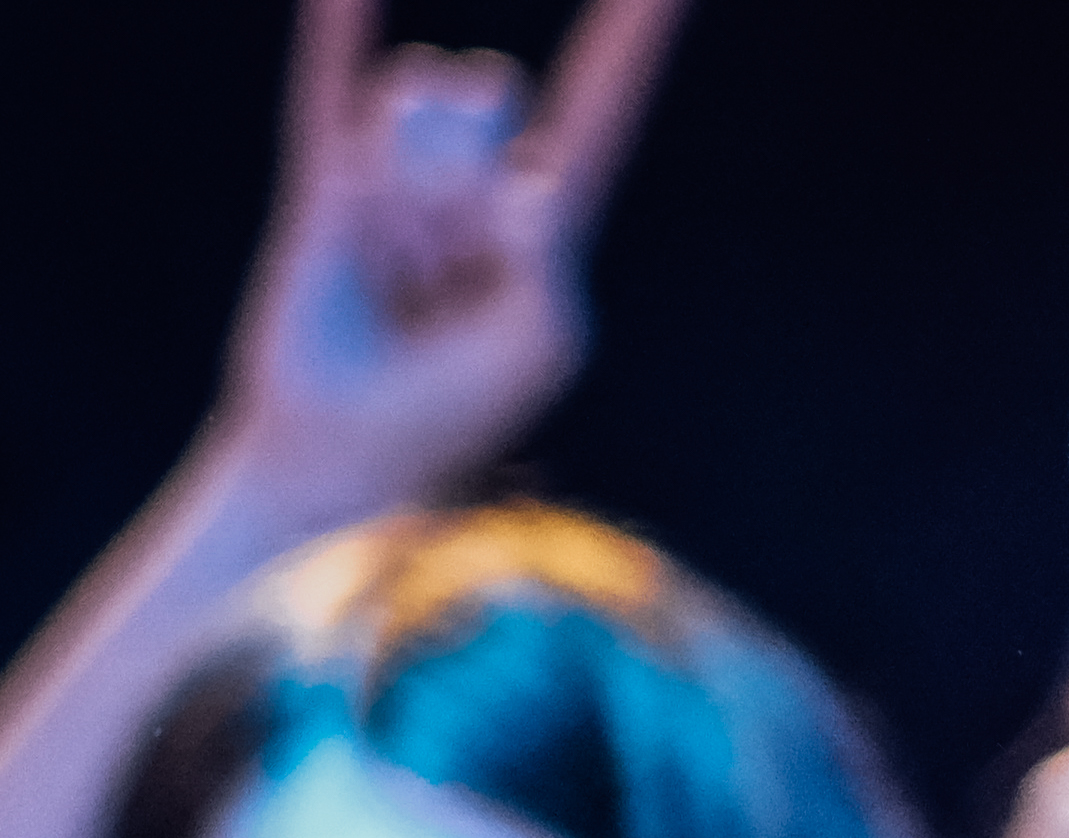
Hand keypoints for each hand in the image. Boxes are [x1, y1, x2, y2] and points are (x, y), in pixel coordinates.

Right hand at [211, 0, 688, 519]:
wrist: (351, 450)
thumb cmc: (461, 407)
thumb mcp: (543, 343)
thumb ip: (549, 258)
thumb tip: (516, 178)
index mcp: (550, 212)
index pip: (602, 105)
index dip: (630, 39)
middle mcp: (477, 173)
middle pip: (486, 103)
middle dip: (463, 190)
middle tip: (441, 285)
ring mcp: (398, 171)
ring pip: (413, 106)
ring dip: (406, 200)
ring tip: (395, 276)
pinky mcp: (324, 184)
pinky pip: (326, 88)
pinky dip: (334, 34)